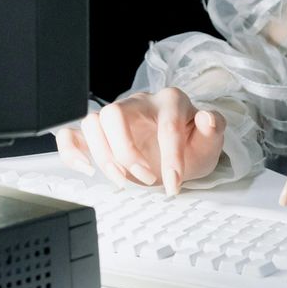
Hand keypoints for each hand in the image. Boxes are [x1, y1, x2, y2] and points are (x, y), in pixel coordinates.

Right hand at [51, 87, 225, 195]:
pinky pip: (73, 133)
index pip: (166, 124)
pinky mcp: (100, 134)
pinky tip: (86, 169)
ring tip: (124, 180)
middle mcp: (139, 103)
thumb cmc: (192, 143)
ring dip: (104, 156)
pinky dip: (72, 151)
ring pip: (93, 123)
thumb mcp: (210, 140)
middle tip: (145, 177)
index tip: (173, 186)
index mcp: (169, 101)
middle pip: (114, 114)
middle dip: (127, 152)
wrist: (178, 151)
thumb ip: (214, 127)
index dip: (170, 157)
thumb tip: (208, 118)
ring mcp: (116, 117)